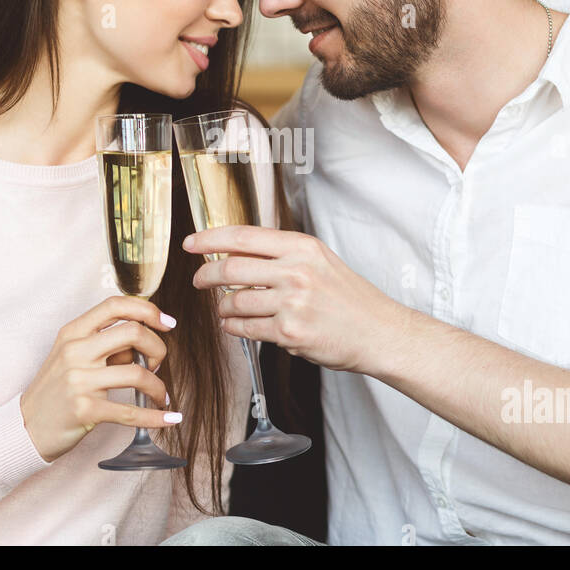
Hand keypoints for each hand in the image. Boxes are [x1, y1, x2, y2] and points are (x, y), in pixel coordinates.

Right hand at [20, 295, 180, 462]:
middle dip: (159, 348)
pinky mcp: (85, 409)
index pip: (115, 305)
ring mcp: (79, 380)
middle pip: (134, 332)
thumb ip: (104, 344)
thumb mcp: (72, 357)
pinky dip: (156, 417)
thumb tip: (147, 341)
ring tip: (160, 396)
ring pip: (138, 373)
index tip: (167, 323)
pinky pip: (131, 412)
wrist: (26, 427)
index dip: (147, 310)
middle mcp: (75, 351)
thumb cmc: (56, 390)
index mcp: (73, 332)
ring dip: (158, 387)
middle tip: (159, 364)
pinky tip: (169, 418)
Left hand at [184, 226, 408, 373]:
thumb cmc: (349, 298)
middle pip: (230, 268)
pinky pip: (245, 328)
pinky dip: (234, 327)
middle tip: (199, 280)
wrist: (378, 331)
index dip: (210, 239)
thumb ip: (282, 254)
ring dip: (223, 308)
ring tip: (227, 309)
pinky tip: (238, 325)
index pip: (243, 237)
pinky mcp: (289, 332)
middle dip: (205, 275)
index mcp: (301, 247)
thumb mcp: (320, 261)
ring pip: (234, 302)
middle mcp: (296, 271)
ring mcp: (292, 303)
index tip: (191, 244)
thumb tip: (237, 251)